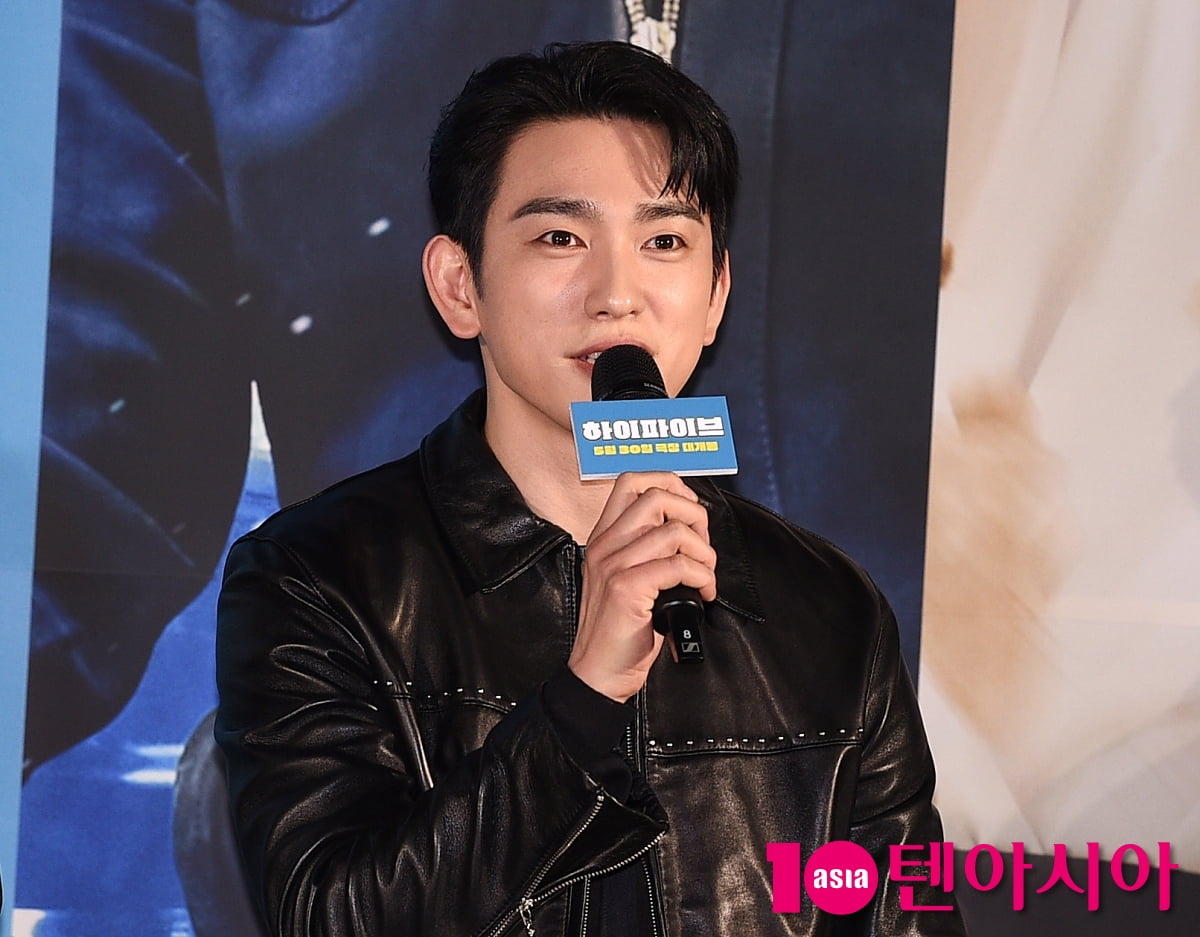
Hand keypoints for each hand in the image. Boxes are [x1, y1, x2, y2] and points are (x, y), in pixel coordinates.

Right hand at [568, 472, 716, 701]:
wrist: (598, 673)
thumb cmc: (620, 631)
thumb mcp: (627, 579)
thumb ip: (646, 549)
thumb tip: (690, 528)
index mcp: (603, 538)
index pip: (632, 481)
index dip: (670, 485)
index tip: (690, 512)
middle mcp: (604, 545)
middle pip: (657, 497)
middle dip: (694, 517)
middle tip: (702, 548)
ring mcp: (613, 565)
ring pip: (674, 531)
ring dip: (704, 554)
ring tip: (704, 576)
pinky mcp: (626, 588)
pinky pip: (679, 566)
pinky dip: (702, 577)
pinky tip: (702, 593)